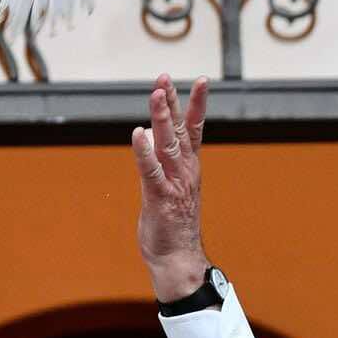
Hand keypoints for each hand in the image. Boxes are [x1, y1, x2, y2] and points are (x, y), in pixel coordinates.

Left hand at [133, 74, 211, 301]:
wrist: (179, 259)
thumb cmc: (172, 225)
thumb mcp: (169, 187)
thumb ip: (161, 162)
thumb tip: (148, 137)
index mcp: (190, 168)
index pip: (195, 129)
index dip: (196, 104)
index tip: (199, 80)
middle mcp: (185, 172)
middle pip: (180, 130)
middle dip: (172, 102)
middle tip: (164, 78)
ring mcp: (174, 184)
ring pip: (168, 144)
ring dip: (161, 118)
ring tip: (156, 94)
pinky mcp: (159, 199)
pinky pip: (151, 171)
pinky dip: (143, 152)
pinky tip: (137, 134)